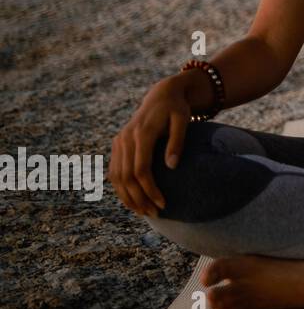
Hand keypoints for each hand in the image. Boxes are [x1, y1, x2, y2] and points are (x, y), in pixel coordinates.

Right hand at [110, 76, 192, 216]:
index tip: (162, 203)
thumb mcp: (183, 120)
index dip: (150, 189)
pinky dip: (121, 188)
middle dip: (139, 198)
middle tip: (155, 213)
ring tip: (144, 212)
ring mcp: (119, 142)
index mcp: (141, 134)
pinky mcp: (118, 144)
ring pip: (116, 176)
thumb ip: (177, 142)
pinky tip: (133, 200)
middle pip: (126, 177)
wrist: (162, 95)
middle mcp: (125, 139)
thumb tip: (172, 167)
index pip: (141, 170)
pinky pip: (115, 171)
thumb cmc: (177, 108)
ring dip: (128, 197)